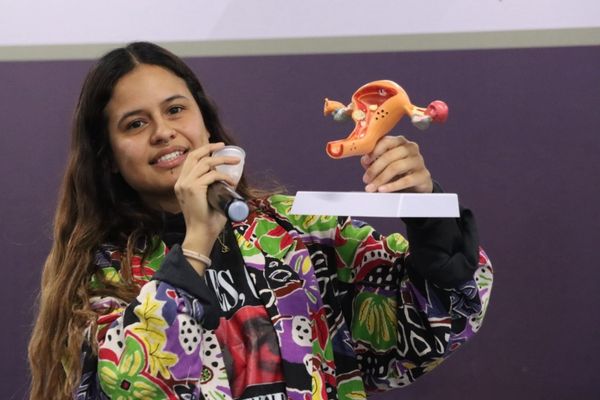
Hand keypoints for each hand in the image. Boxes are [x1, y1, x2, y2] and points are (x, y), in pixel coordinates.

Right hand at [174, 142, 239, 266]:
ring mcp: (186, 184)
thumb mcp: (210, 200)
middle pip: (194, 156)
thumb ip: (215, 189)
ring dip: (222, 160)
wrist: (201, 234)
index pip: (190, 160)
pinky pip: (212, 175)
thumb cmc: (208, 220)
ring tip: (235, 161)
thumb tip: (231, 181)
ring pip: (205, 163)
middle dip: (210, 148)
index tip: (217, 149)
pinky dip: (224, 176)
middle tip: (224, 146)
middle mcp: (181, 182)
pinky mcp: (194, 188)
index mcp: (182, 184)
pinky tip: (231, 181)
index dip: (203, 151)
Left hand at [361, 135, 432, 192]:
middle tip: (366, 179)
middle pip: (389, 156)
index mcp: (400, 142)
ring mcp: (418, 161)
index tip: (365, 161)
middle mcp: (410, 148)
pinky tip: (382, 190)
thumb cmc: (398, 171)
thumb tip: (364, 160)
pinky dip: (392, 186)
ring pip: (396, 167)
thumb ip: (373, 160)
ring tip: (372, 187)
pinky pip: (405, 180)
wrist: (417, 185)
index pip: (386, 141)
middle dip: (375, 169)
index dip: (374, 151)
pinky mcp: (423, 175)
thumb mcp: (384, 164)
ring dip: (381, 178)